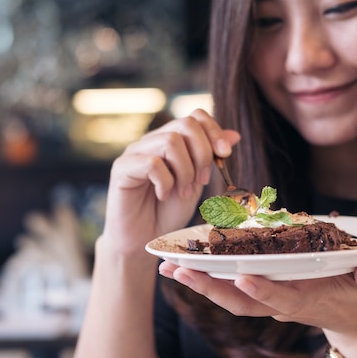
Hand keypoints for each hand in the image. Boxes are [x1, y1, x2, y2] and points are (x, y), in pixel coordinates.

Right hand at [100, 109, 240, 256]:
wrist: (143, 241)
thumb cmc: (167, 213)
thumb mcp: (197, 183)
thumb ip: (210, 159)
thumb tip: (234, 135)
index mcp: (169, 141)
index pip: (195, 116)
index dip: (214, 132)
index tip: (224, 156)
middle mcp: (151, 141)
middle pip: (186, 124)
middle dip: (203, 154)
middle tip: (201, 181)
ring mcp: (134, 153)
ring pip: (170, 141)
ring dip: (185, 170)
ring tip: (182, 192)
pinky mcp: (122, 169)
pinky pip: (152, 163)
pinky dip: (165, 182)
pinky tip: (163, 196)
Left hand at [159, 259, 356, 333]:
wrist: (351, 315)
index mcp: (306, 300)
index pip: (281, 297)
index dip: (263, 290)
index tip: (242, 276)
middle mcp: (280, 303)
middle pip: (240, 301)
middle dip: (210, 288)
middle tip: (180, 271)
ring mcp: (268, 300)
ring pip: (228, 296)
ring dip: (199, 283)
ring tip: (168, 268)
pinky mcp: (262, 292)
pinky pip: (230, 287)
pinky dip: (207, 278)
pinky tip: (184, 265)